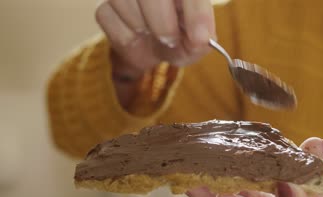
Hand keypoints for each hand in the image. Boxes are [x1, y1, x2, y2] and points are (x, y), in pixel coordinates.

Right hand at [96, 0, 214, 73]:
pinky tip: (136, 35)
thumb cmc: (181, 37)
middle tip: (170, 40)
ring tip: (154, 35)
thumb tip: (200, 39)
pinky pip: (108, 16)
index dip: (196, 13)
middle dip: (162, 23)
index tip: (200, 39)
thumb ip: (201, 40)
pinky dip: (125, 36)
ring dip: (143, 27)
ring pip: (124, 0)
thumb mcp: (196, 43)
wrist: (157, 49)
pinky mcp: (105, 6)